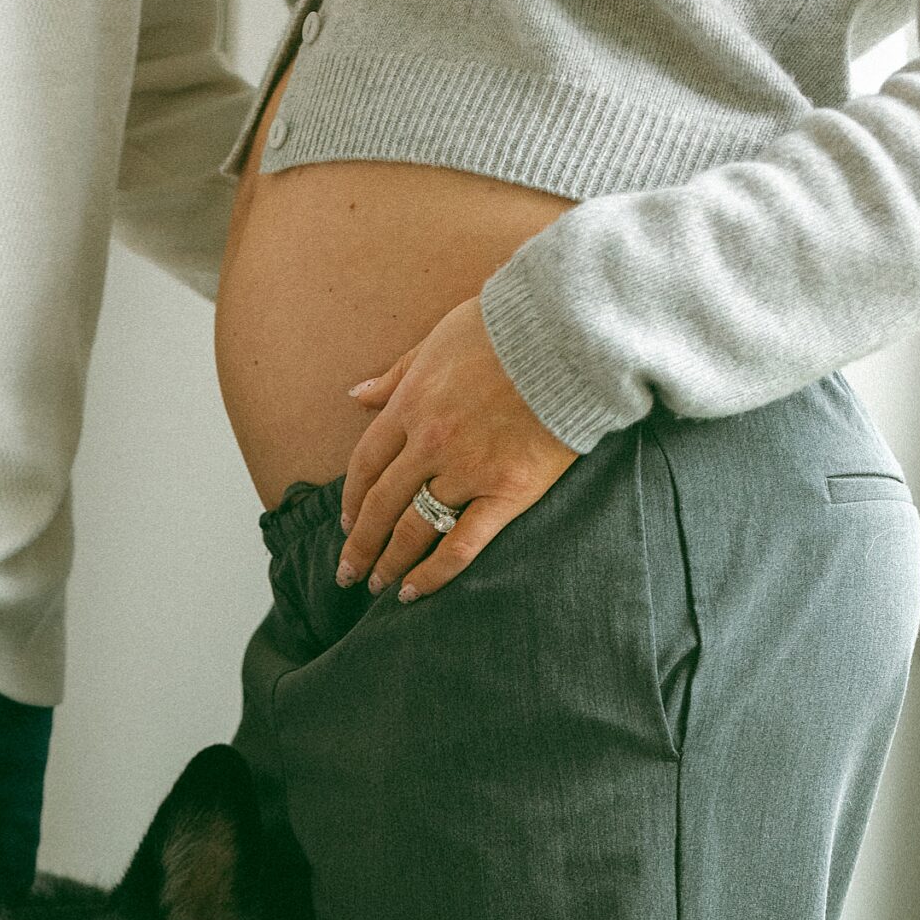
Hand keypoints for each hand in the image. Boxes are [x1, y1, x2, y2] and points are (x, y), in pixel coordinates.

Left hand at [337, 296, 575, 601]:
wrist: (573, 333)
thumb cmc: (509, 327)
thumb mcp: (439, 337)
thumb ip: (398, 373)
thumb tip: (357, 395)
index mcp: (412, 404)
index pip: (366, 463)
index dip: (351, 499)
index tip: (346, 523)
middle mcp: (430, 443)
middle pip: (381, 504)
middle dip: (360, 544)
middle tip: (348, 572)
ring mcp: (467, 471)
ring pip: (413, 529)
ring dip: (389, 562)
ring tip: (378, 585)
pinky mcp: (506, 492)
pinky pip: (460, 545)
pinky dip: (433, 574)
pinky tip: (413, 592)